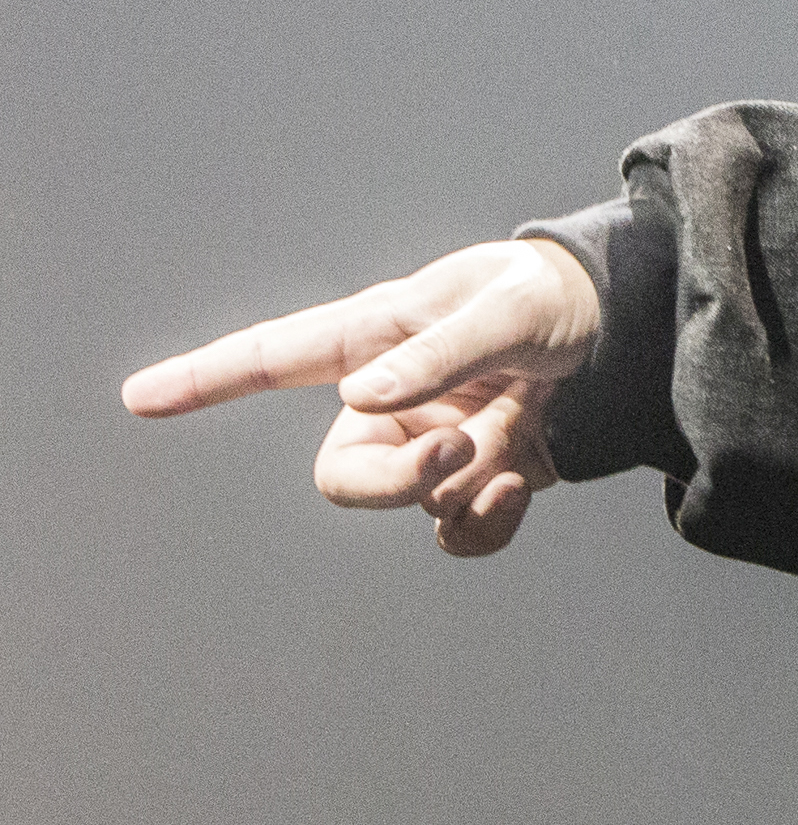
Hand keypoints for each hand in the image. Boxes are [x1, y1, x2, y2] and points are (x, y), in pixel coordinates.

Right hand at [122, 239, 603, 555]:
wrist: (630, 331)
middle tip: (454, 456)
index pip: (277, 356)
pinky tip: (523, 487)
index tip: (140, 397)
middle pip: (343, 474)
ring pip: (408, 508)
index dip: (207, 377)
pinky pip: (457, 530)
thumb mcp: (509, 309)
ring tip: (512, 456)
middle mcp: (396, 397)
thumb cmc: (560, 295)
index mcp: (381, 336)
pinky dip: (486, 525)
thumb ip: (440, 354)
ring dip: (457, 497)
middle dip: (390, 486)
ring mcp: (436, 441)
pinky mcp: (482, 475)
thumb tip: (361, 401)